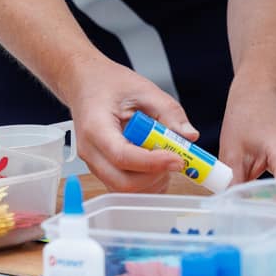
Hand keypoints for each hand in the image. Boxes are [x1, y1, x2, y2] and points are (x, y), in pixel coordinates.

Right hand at [62, 56, 199, 192]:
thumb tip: (189, 136)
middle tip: (174, 159)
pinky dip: (145, 183)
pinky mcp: (102, 170)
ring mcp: (94, 164)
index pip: (123, 156)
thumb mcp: (144, 89)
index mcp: (96, 127)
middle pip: (123, 182)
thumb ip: (169, 112)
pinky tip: (156, 163)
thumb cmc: (109, 85)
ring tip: (164, 158)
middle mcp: (90, 151)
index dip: (153, 162)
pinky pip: (123, 187)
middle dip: (155, 176)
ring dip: (151, 182)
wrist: (86, 85)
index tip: (177, 158)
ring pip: (124, 190)